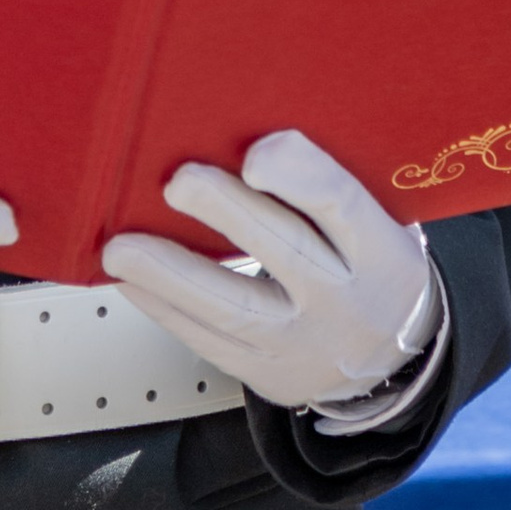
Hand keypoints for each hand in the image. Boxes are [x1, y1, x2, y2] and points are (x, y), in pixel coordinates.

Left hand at [101, 129, 438, 410]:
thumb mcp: (378, 226)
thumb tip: (246, 137)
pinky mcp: (267, 372)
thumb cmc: (368, 270)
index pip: (340, 203)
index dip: (300, 176)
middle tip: (177, 183)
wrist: (389, 363)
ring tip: (121, 250)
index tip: (256, 155)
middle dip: (226, 214)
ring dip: (170, 275)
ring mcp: (303, 343)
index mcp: (379, 250)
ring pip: (233, 308)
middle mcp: (343, 300)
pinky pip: (208, 341)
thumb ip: (326, 188)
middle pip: (284, 251)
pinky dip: (165, 309)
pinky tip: (131, 282)